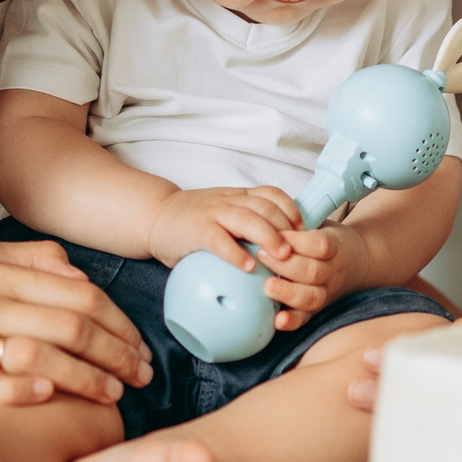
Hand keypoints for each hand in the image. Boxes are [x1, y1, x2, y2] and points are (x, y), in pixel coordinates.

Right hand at [0, 238, 153, 420]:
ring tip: (114, 393)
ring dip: (88, 379)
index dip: (120, 322)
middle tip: (140, 374)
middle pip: (69, 326)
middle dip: (116, 354)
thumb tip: (80, 272)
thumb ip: (36, 259)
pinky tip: (56, 398)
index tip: (140, 346)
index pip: (79, 293)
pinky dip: (33, 392)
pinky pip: (1, 389)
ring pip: (43, 357)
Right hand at [148, 186, 301, 269]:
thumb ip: (246, 227)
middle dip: (286, 227)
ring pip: (247, 219)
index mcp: (238, 197)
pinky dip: (235, 253)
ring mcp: (213, 213)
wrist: (156, 216)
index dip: (291, 210)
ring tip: (280, 257)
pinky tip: (247, 267)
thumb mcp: (224, 215)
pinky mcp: (196, 230)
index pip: (272, 194)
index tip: (305, 230)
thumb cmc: (194, 221)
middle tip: (299, 249)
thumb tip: (280, 254)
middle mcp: (229, 201)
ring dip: (268, 237)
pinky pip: (219, 240)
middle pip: (265, 207)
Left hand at [262, 224, 368, 329]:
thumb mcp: (320, 225)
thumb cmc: (328, 240)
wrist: (358, 262)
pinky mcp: (316, 309)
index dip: (296, 241)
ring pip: (311, 297)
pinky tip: (277, 321)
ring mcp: (326, 292)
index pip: (319, 245)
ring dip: (287, 292)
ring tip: (267, 285)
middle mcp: (332, 272)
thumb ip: (299, 224)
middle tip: (261, 255)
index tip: (276, 233)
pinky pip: (306, 318)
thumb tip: (265, 219)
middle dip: (285, 264)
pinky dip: (292, 321)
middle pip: (313, 271)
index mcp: (334, 247)